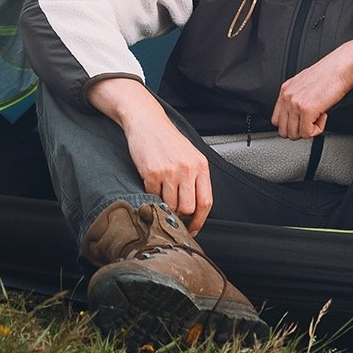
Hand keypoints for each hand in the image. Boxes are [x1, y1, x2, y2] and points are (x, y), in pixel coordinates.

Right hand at [87, 76, 213, 232]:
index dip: (200, 221)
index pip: (206, 202)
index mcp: (201, 166)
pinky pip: (152, 196)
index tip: (193, 229)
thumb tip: (195, 209)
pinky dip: (150, 195)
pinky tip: (151, 183)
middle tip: (173, 211)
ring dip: (164, 205)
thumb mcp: (190, 156)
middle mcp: (188, 169)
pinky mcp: (152, 172)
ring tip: (160, 192)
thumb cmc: (168, 140)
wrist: (147, 122)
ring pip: (170, 205)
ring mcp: (170, 171)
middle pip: (188, 208)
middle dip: (180, 215)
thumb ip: (195, 179)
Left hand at [273, 37, 352, 139]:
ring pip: (294, 135)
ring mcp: (295, 103)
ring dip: (309, 130)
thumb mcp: (305, 84)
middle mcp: (287, 97)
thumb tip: (298, 114)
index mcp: (285, 90)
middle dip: (299, 131)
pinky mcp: (306, 110)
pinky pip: (307, 133)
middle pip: (283, 131)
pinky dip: (318, 129)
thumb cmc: (330, 73)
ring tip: (318, 116)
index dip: (290, 126)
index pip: (276, 120)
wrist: (342, 66)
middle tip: (311, 122)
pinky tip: (323, 115)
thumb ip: (297, 98)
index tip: (302, 122)